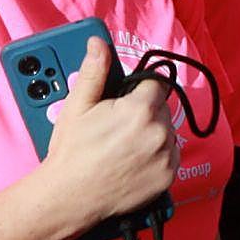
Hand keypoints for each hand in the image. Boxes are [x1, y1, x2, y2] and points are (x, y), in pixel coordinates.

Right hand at [41, 37, 179, 233]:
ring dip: (153, 134)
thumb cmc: (71, 152)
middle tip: (118, 126)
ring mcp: (166, 157)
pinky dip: (158, 156)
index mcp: (140, 109)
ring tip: (124, 146)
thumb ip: (94, 71)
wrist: (69, 197)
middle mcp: (160, 132)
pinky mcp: (168, 177)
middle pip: (161, 109)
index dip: (139, 91)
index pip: (155, 85)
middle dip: (144, 112)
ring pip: (167, 132)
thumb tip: (98, 43)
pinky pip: (171, 156)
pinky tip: (134, 161)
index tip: (125, 101)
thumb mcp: (77, 106)